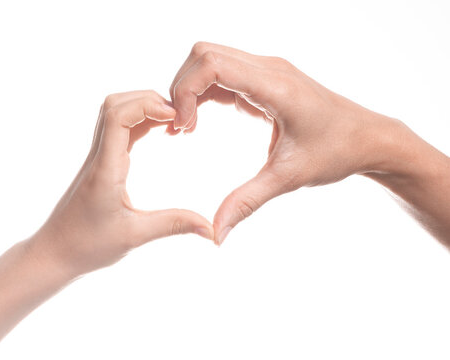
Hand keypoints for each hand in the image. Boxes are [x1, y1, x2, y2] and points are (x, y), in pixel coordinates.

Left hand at [31, 90, 213, 276]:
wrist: (54, 253)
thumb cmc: (87, 246)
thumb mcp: (135, 237)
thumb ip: (174, 225)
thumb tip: (211, 229)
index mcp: (105, 169)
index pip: (117, 116)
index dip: (148, 105)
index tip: (176, 117)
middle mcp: (98, 156)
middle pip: (116, 104)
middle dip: (150, 100)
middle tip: (179, 118)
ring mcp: (97, 158)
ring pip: (115, 113)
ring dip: (144, 108)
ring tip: (172, 122)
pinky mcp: (101, 163)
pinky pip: (118, 129)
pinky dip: (140, 121)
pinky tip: (159, 131)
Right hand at [169, 42, 401, 243]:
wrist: (368, 139)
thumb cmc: (336, 153)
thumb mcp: (288, 178)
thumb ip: (247, 202)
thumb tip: (215, 234)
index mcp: (275, 86)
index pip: (212, 64)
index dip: (185, 91)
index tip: (183, 127)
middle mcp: (269, 69)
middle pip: (204, 54)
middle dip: (182, 87)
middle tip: (180, 127)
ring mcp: (267, 71)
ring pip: (210, 59)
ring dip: (190, 89)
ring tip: (185, 127)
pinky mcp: (264, 80)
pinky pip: (222, 74)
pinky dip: (202, 93)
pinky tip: (196, 121)